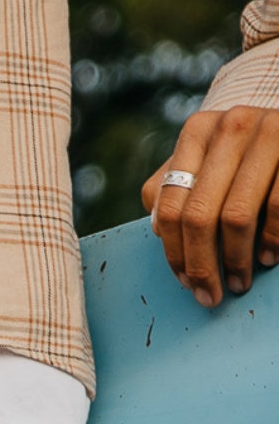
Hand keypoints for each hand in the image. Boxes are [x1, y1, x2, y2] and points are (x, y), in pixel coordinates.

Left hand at [142, 106, 278, 306]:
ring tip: (239, 282)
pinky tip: (267, 258)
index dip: (175, 254)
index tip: (186, 283)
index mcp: (197, 132)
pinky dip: (272, 241)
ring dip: (236, 260)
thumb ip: (173, 186)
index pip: (170, 207)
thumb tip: (156, 228)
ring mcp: (267, 134)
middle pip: (199, 216)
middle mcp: (230, 127)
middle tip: (210, 296)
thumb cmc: (242, 153)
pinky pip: (277, 208)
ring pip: (236, 216)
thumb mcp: (204, 158)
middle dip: (202, 266)